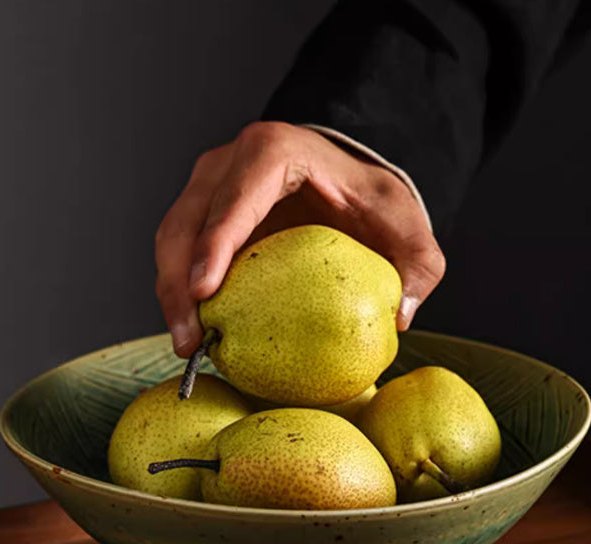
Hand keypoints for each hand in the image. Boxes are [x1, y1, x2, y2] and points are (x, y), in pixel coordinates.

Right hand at [155, 122, 444, 357]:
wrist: (349, 183)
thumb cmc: (374, 202)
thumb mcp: (409, 230)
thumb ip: (418, 269)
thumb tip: (400, 318)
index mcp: (277, 152)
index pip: (236, 198)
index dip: (215, 244)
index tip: (205, 292)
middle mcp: (232, 162)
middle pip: (188, 221)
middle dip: (178, 282)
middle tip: (191, 340)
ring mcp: (212, 186)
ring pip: (172, 237)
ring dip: (171, 292)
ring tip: (187, 345)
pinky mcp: (205, 213)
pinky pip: (181, 251)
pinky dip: (180, 289)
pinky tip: (194, 329)